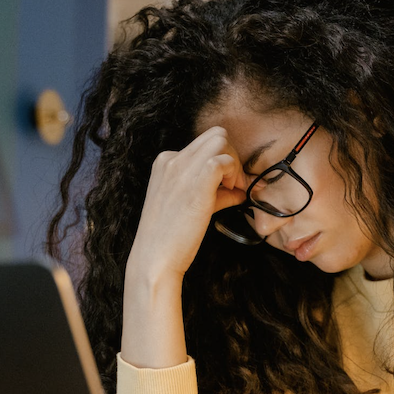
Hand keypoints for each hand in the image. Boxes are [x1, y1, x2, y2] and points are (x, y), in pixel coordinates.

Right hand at [128, 126, 249, 283]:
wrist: (155, 258)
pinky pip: (224, 160)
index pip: (203, 144)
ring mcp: (182, 167)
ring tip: (232, 189)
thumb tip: (238, 190)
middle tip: (233, 184)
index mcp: (165, 162)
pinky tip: (232, 193)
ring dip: (234, 162)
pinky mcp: (197, 181)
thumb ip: (213, 193)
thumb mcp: (188, 206)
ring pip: (221, 140)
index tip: (227, 186)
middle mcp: (172, 159)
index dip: (221, 162)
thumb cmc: (170, 238)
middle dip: (231, 155)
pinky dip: (234, 174)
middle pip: (215, 135)